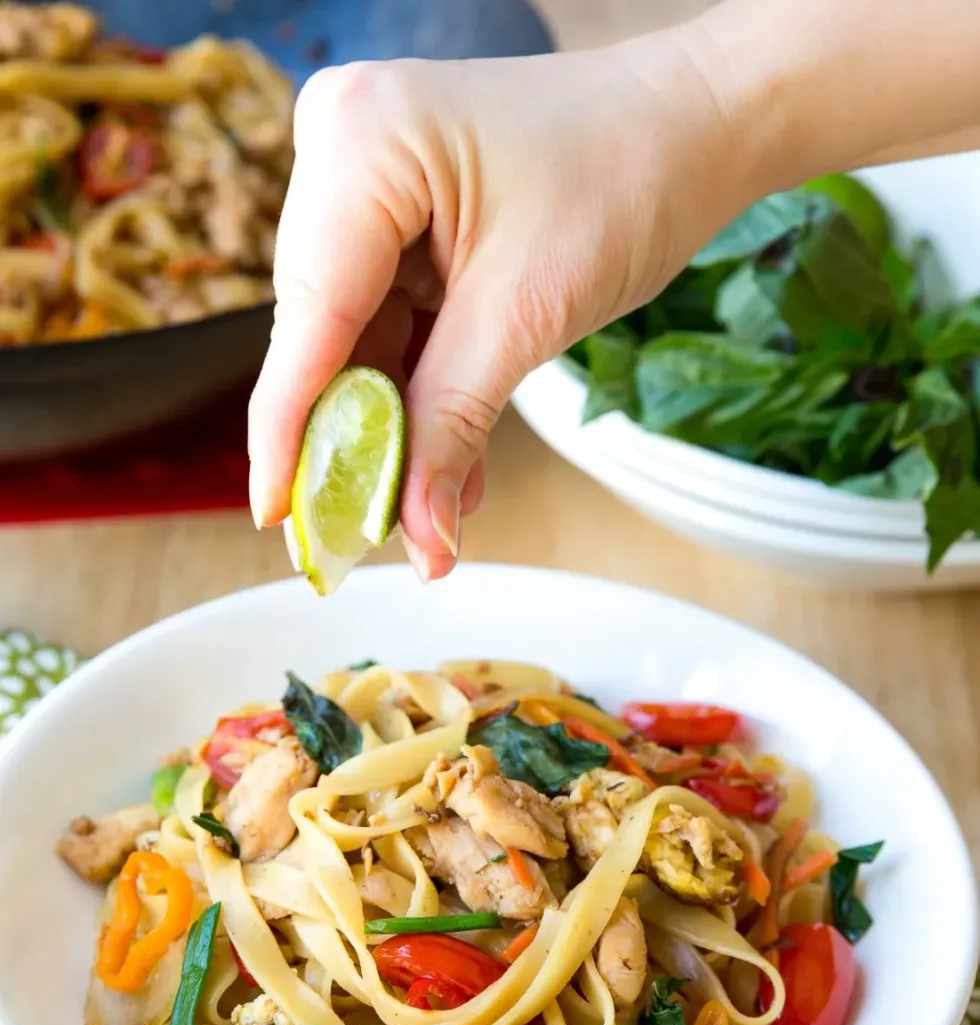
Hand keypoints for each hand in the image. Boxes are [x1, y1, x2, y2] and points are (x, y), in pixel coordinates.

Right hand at [247, 31, 756, 578]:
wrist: (691, 126)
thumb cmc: (626, 175)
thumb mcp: (526, 316)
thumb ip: (452, 425)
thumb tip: (418, 535)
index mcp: (359, 142)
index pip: (309, 317)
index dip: (289, 429)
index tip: (277, 516)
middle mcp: (342, 147)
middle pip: (321, 332)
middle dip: (352, 438)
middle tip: (366, 535)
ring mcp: (366, 179)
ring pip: (356, 338)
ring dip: (395, 427)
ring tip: (427, 514)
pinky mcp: (397, 214)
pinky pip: (390, 321)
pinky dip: (421, 391)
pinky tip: (447, 462)